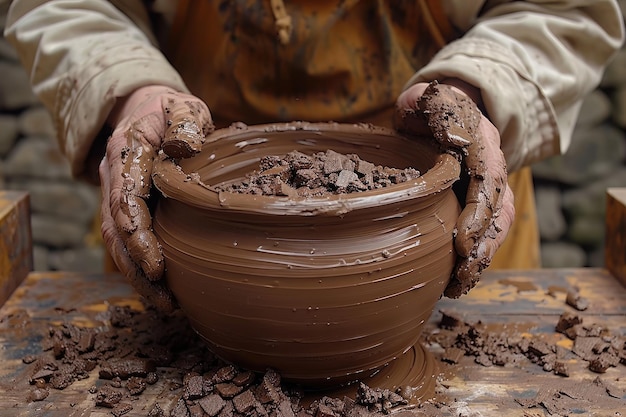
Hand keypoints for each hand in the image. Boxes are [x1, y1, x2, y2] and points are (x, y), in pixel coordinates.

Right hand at [99, 85, 213, 310]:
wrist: (149, 110)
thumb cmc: (172, 112)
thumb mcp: (184, 108)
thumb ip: (185, 123)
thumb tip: (184, 147)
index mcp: (127, 152)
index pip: (125, 200)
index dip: (138, 236)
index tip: (157, 266)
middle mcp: (114, 177)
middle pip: (115, 231)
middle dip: (137, 268)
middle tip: (165, 299)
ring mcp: (116, 193)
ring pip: (116, 243)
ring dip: (137, 275)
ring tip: (165, 304)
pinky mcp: (126, 206)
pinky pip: (125, 241)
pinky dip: (139, 266)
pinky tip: (161, 288)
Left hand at [395, 80, 514, 296]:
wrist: (448, 111)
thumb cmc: (432, 106)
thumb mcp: (428, 98)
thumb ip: (429, 105)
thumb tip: (435, 126)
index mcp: (483, 140)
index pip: (489, 179)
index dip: (479, 212)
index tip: (462, 242)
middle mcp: (494, 164)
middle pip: (500, 209)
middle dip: (483, 245)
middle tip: (462, 273)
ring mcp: (492, 184)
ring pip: (499, 225)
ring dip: (483, 257)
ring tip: (460, 284)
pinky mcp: (483, 201)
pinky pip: (488, 230)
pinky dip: (477, 255)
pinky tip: (459, 278)